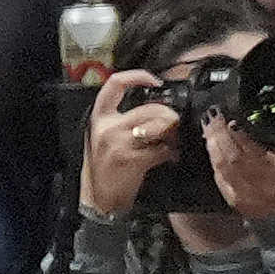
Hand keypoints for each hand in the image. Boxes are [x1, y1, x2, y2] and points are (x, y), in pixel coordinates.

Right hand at [80, 69, 182, 215]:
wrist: (100, 197)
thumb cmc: (107, 165)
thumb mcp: (106, 135)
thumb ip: (124, 118)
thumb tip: (156, 108)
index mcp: (100, 116)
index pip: (115, 84)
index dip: (137, 76)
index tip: (156, 80)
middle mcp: (108, 126)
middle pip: (150, 108)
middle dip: (170, 117)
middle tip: (175, 126)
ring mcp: (120, 142)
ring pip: (160, 127)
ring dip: (174, 135)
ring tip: (172, 143)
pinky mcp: (133, 159)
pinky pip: (163, 150)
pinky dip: (171, 153)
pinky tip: (170, 157)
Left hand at [203, 112, 274, 222]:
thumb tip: (268, 127)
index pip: (257, 154)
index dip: (241, 136)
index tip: (232, 119)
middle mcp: (263, 189)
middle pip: (235, 158)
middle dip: (222, 135)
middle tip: (214, 116)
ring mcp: (245, 195)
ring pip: (223, 166)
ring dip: (214, 144)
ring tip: (210, 125)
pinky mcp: (232, 198)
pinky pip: (218, 175)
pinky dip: (213, 158)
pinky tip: (211, 144)